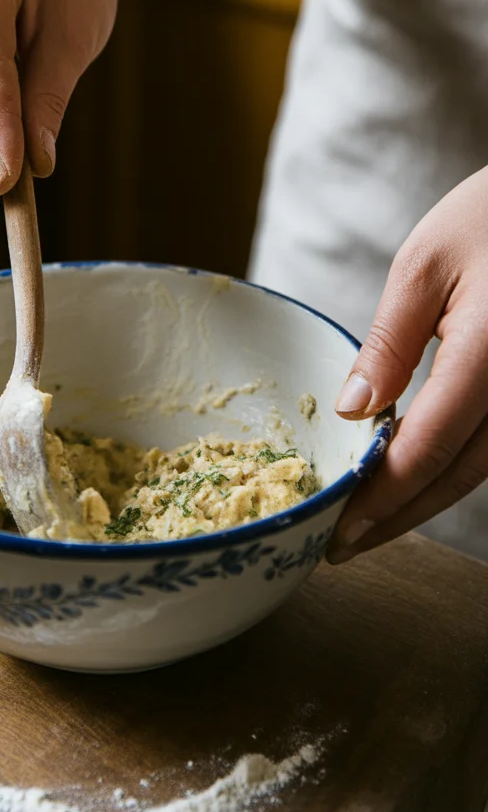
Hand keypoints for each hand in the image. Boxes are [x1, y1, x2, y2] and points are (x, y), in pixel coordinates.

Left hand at [328, 166, 487, 562]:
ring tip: (370, 525)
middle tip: (343, 547)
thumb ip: (390, 343)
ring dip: (424, 502)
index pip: (430, 446)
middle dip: (399, 518)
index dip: (382, 496)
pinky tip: (412, 480)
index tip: (339, 529)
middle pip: (458, 475)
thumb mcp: (423, 264)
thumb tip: (356, 413)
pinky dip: (451, 470)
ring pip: (480, 470)